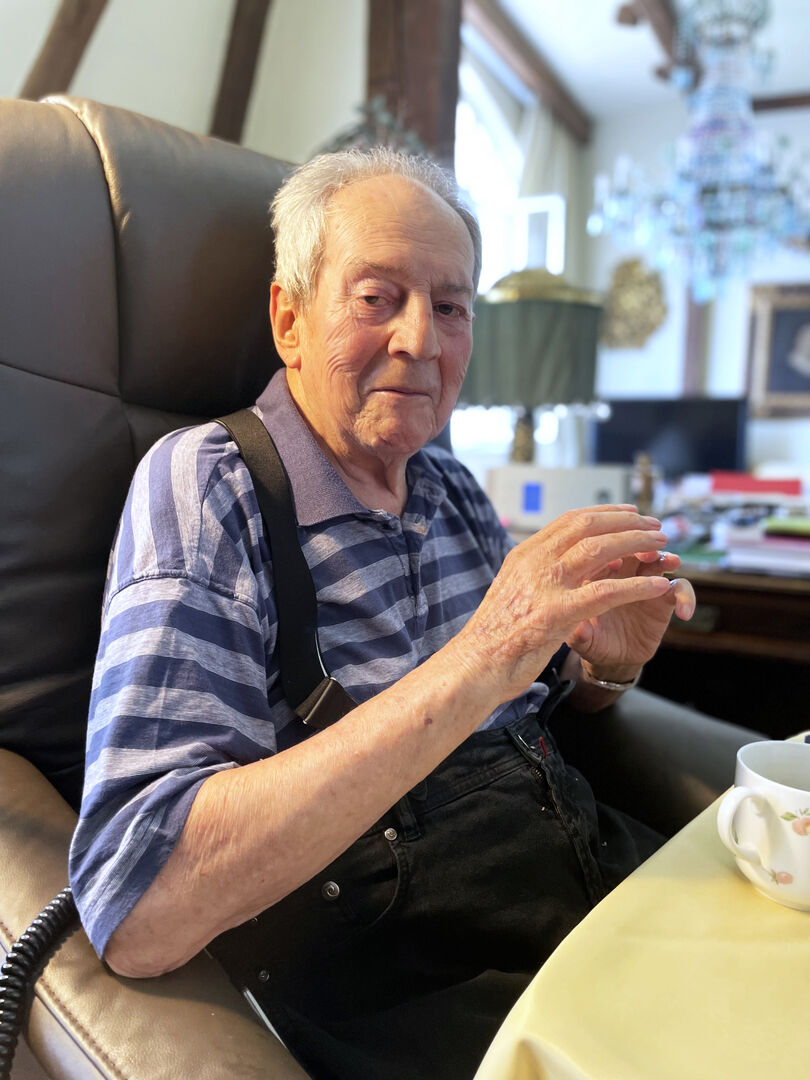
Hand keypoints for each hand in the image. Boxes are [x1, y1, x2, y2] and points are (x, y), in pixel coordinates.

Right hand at [454, 505, 674, 704]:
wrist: (473, 666)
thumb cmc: (493, 637)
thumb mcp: (513, 592)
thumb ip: (536, 575)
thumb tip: (565, 563)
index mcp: (523, 555)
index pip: (570, 521)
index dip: (606, 513)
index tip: (631, 513)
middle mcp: (534, 562)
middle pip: (588, 527)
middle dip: (627, 523)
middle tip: (655, 526)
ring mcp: (544, 586)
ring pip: (599, 550)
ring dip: (636, 545)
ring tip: (662, 547)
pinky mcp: (555, 614)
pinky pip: (606, 592)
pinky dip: (636, 586)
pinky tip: (657, 586)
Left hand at [567, 545, 695, 682]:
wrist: (613, 656)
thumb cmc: (593, 640)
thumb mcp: (582, 640)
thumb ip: (579, 634)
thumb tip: (579, 629)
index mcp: (596, 572)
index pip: (601, 552)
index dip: (608, 555)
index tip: (614, 565)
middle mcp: (621, 570)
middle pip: (631, 545)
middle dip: (641, 543)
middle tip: (650, 550)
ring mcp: (644, 580)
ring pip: (658, 558)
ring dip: (665, 557)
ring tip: (673, 563)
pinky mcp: (664, 597)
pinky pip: (680, 587)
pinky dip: (686, 595)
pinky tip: (684, 613)